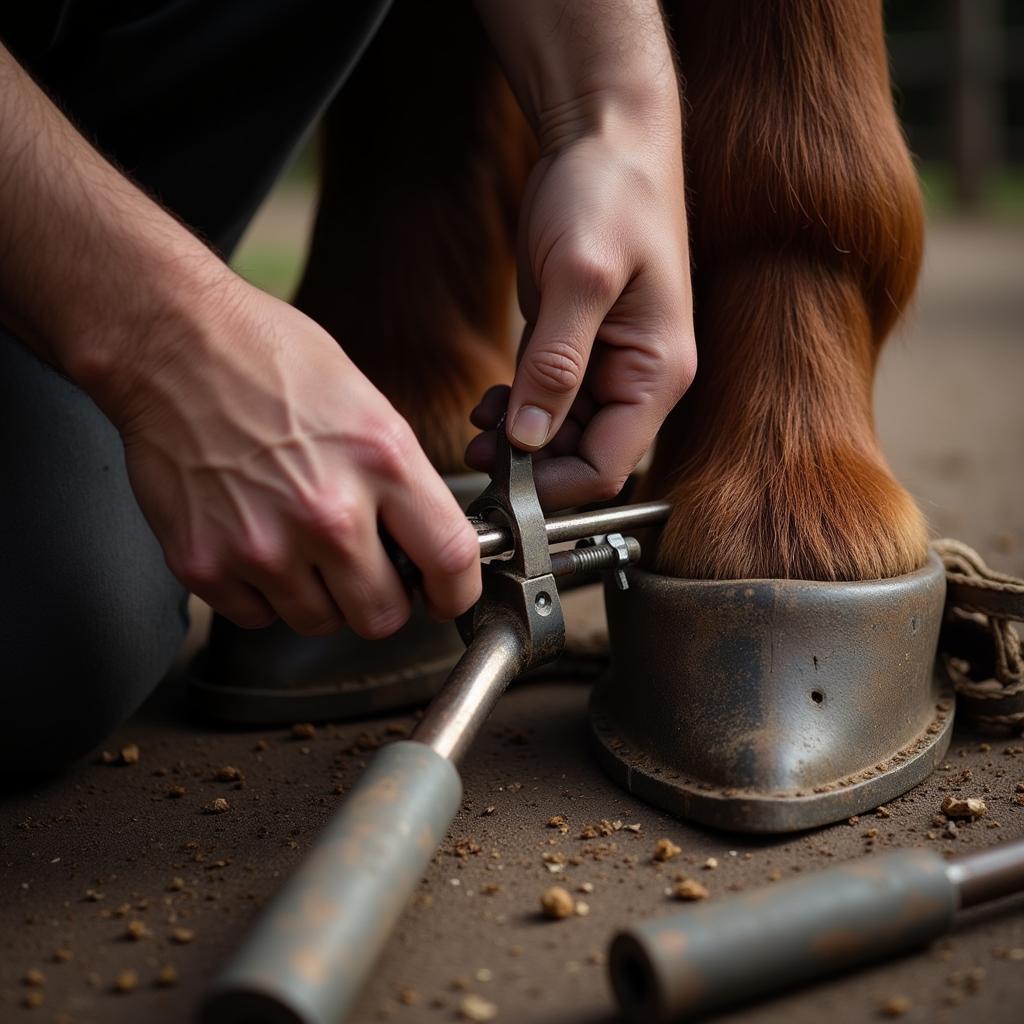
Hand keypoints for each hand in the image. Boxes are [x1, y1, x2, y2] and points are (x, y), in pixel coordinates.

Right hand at [115, 278, 480, 636]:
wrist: (170, 343)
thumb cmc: (270, 360)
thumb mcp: (367, 404)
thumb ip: (401, 481)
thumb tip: (422, 543)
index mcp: (380, 460)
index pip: (450, 558)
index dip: (456, 591)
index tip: (447, 596)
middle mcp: (326, 512)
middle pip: (383, 615)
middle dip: (384, 601)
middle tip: (369, 573)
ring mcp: (263, 545)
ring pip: (320, 623)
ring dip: (321, 598)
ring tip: (301, 543)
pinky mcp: (205, 565)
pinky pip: (258, 617)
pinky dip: (263, 594)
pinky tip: (256, 543)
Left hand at [465, 122, 695, 508]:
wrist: (604, 137)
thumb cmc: (609, 193)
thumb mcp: (580, 276)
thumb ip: (556, 364)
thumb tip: (529, 438)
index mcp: (656, 372)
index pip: (610, 466)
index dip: (554, 485)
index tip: (502, 483)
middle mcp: (637, 378)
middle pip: (583, 457)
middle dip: (529, 465)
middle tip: (474, 454)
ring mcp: (606, 365)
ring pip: (560, 435)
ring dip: (516, 441)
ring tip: (476, 425)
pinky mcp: (576, 347)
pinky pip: (545, 401)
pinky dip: (515, 412)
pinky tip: (489, 401)